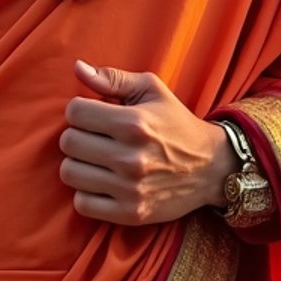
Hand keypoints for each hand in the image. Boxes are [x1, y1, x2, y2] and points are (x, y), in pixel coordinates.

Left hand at [60, 61, 234, 225]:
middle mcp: (131, 157)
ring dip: (78, 164)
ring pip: (70, 173)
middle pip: (68, 143)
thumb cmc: (176, 123)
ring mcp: (130, 188)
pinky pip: (82, 204)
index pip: (75, 112)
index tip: (93, 114)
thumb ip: (112, 78)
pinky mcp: (131, 213)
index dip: (80, 110)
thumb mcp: (152, 90)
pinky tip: (101, 182)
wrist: (211, 168)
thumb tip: (77, 67)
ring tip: (95, 159)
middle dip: (77, 135)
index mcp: (134, 123)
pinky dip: (86, 193)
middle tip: (93, 137)